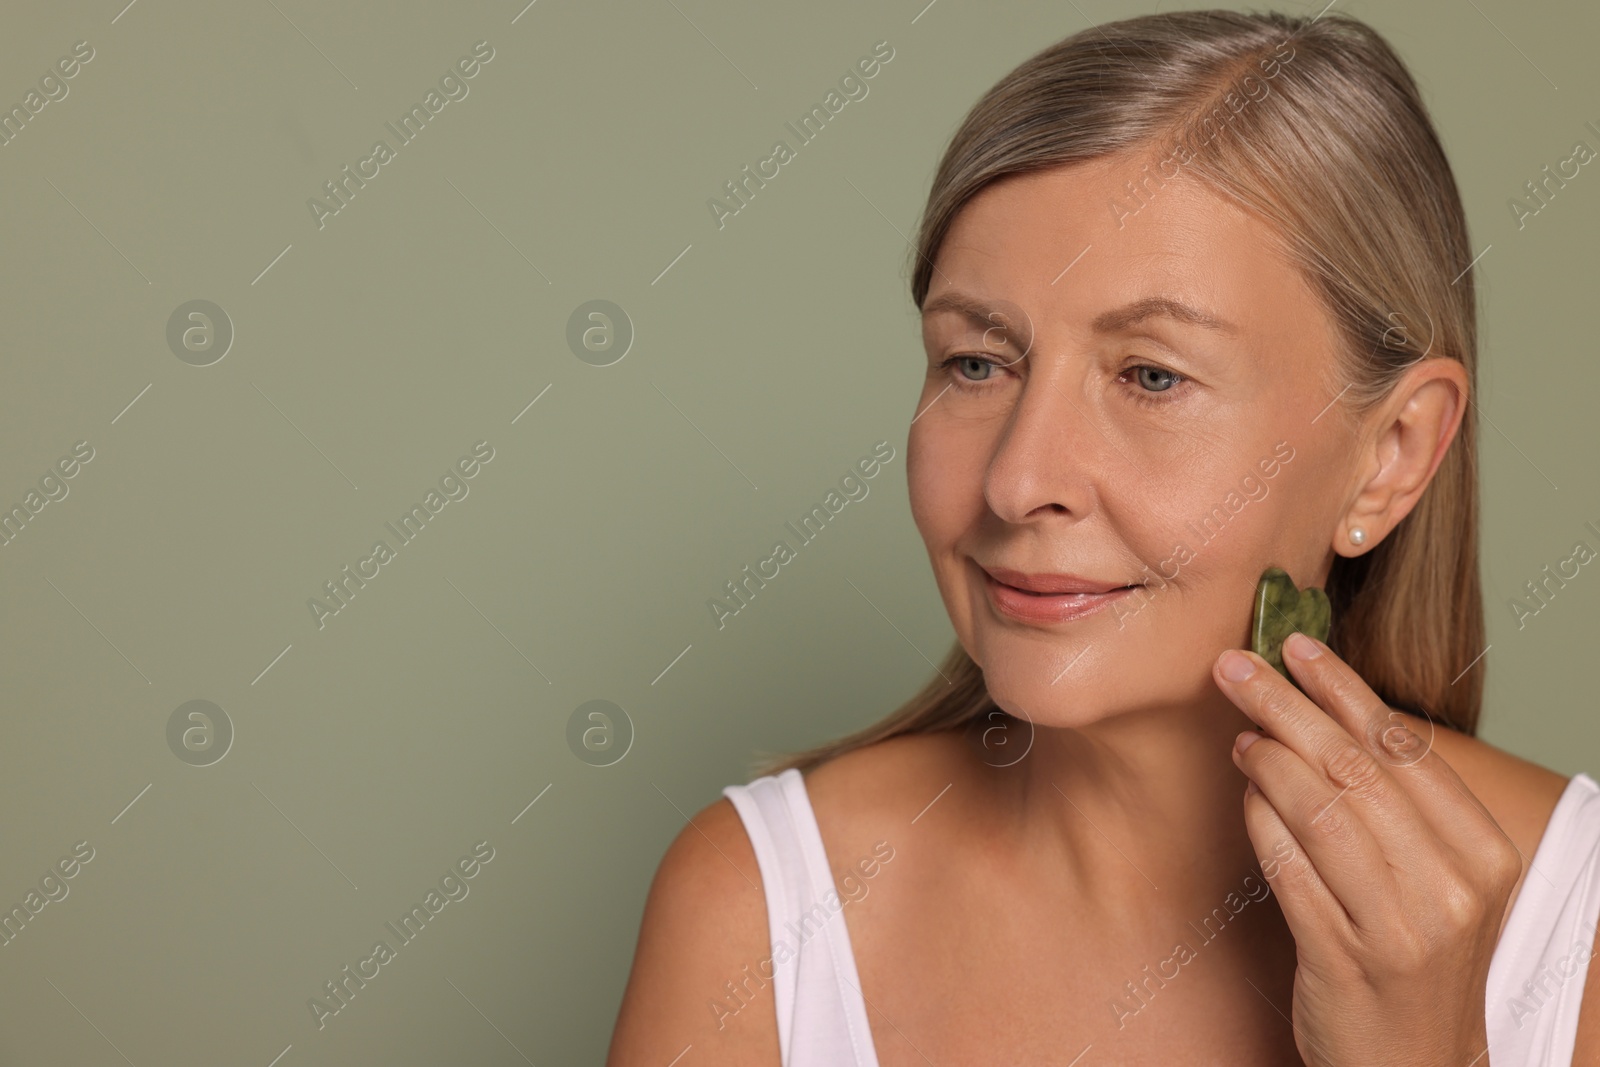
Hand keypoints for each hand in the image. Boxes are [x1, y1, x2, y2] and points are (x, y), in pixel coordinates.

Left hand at [1213, 631, 1520, 1066]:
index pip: (1405, 748)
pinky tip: (1243, 794)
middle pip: (1354, 768)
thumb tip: (1325, 711)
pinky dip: (1260, 821)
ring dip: (1267, 760)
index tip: (1296, 646)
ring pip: (1319, 811)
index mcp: (1483, 855)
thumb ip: (1397, 805)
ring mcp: (1399, 929)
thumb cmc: (1414, 957)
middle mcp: (1450, 889)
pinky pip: (1289, 868)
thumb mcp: (1435, 879)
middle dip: (1287, 705)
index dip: (1343, 689)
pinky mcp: (1344, 959)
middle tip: (1235, 666)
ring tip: (1240, 732)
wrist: (1415, 1066)